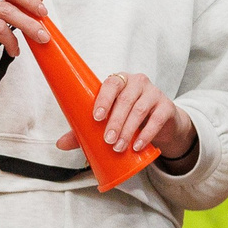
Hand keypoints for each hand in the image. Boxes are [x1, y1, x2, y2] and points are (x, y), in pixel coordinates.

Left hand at [57, 71, 193, 160]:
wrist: (160, 123)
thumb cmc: (128, 118)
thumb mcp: (108, 121)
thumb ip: (85, 130)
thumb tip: (60, 144)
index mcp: (120, 81)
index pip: (111, 83)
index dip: (104, 98)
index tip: (96, 117)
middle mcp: (138, 82)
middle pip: (125, 99)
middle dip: (115, 121)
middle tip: (107, 140)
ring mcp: (154, 93)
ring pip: (140, 109)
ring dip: (128, 130)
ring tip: (118, 147)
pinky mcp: (166, 107)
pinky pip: (157, 119)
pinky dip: (146, 134)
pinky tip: (138, 145)